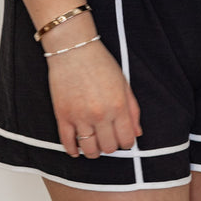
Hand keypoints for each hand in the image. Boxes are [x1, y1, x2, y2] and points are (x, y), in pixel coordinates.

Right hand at [46, 39, 142, 158]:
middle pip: (109, 147)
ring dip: (93, 151)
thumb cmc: (99, 62)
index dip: (127, 143)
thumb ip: (132, 110)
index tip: (122, 139)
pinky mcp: (63, 115)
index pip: (127, 140)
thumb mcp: (123, 84)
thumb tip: (137, 132)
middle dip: (111, 146)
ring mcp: (80, 116)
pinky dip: (73, 150)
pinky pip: (68, 142)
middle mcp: (100, 115)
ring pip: (89, 149)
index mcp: (118, 106)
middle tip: (108, 139)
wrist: (73, 49)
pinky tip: (76, 149)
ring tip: (93, 146)